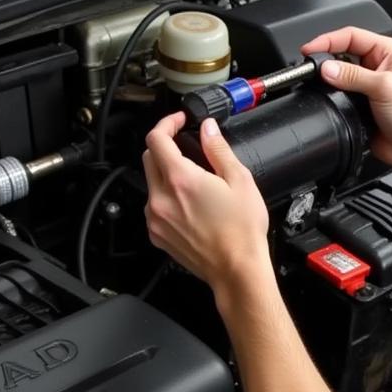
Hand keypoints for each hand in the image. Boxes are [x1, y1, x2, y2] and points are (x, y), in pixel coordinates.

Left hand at [142, 112, 271, 293]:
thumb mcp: (240, 181)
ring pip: (151, 183)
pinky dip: (166, 198)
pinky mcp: (157, 235)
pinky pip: (154, 206)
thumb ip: (219, 150)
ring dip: (166, 174)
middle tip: (186, 147)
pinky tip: (190, 205)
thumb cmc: (242, 232)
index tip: (179, 122)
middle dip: (165, 146)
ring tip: (194, 182)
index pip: (156, 138)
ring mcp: (156, 218)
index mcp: (180, 179)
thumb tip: (209, 130)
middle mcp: (161, 198)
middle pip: (149, 158)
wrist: (237, 270)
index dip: (167, 123)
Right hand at [301, 27, 391, 165]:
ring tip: (315, 79)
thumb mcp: (383, 87)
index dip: (328, 40)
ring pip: (338, 72)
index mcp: (386, 51)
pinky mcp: (358, 101)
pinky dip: (329, 94)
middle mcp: (376, 64)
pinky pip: (338, 93)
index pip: (351, 35)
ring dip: (327, 76)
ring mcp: (366, 83)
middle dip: (325, 56)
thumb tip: (327, 69)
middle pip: (341, 51)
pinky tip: (325, 96)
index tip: (310, 49)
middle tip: (310, 64)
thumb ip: (352, 76)